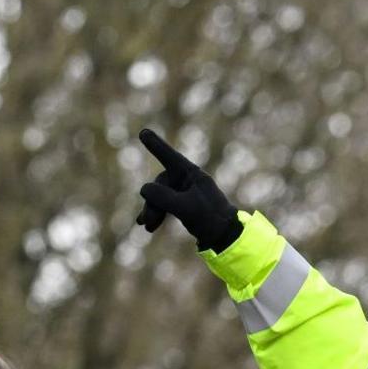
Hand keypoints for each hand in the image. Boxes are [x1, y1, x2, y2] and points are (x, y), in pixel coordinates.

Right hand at [136, 128, 243, 252]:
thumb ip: (163, 197)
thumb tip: (144, 189)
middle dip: (152, 202)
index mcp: (192, 174)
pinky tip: (146, 225)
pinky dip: (156, 214)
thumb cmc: (209, 218)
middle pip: (160, 184)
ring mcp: (184, 191)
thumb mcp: (185, 208)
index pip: (170, 157)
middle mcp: (187, 180)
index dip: (156, 145)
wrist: (224, 236)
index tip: (143, 132)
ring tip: (146, 226)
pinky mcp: (182, 204)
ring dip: (152, 210)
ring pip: (159, 195)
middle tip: (146, 221)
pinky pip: (163, 204)